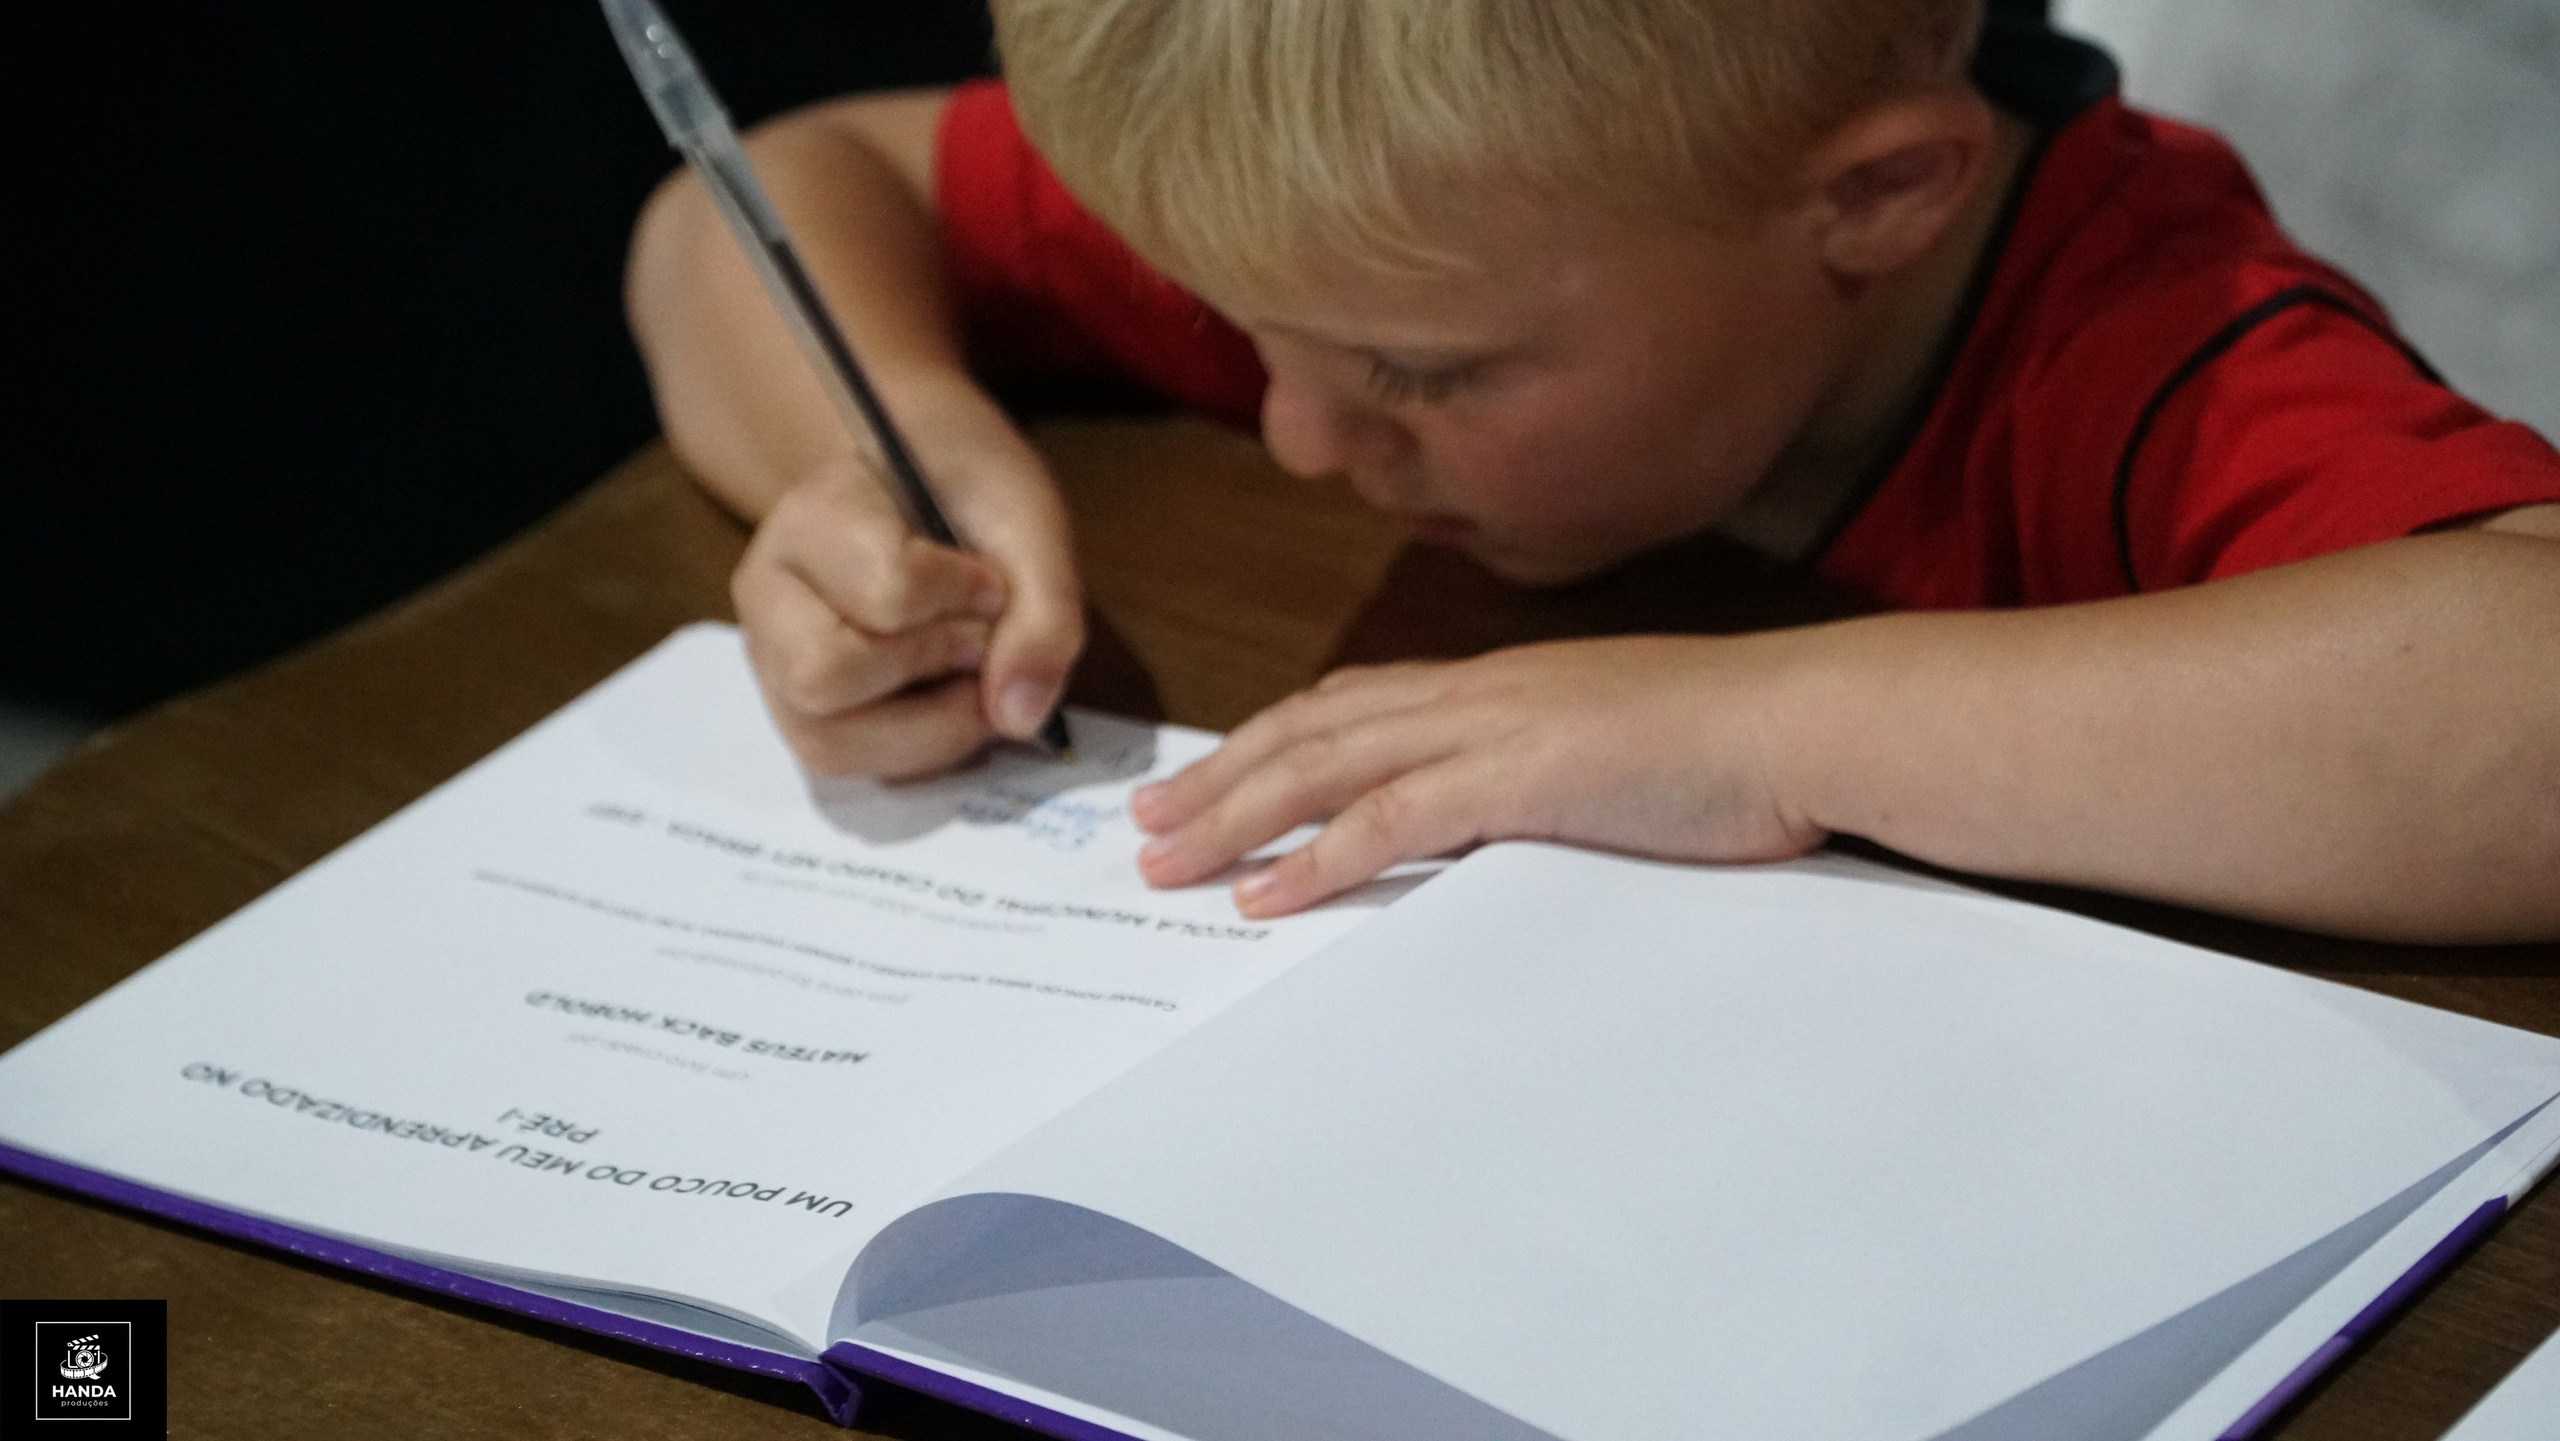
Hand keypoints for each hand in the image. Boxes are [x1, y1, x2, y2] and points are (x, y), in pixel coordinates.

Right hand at [732, 435, 1081, 779]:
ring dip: (927, 726)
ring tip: (965, 676)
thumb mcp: (1024, 516)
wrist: (913, 479)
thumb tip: (1016, 717)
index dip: (960, 598)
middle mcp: (766, 592)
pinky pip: (844, 766)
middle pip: (824, 677)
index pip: (885, 589)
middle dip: (928, 668)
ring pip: (826, 741)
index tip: (989, 581)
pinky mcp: (792, 712)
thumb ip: (1043, 608)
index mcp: (814, 516)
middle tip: (975, 637)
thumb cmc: (962, 490)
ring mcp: (769, 661)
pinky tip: (944, 702)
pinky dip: (916, 750)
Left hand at [1129, 635, 1828, 915]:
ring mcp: (1493, 728)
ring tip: (1166, 864)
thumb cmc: (1732, 744)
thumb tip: (1512, 810)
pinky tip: (1261, 894)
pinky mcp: (1520, 776)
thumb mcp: (1615, 752)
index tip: (1212, 779)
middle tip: (1146, 827)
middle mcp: (1476, 692)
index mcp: (1498, 684)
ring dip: (1235, 818)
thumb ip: (1547, 772)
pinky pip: (1390, 820)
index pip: (1355, 705)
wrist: (1805, 720)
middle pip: (1312, 730)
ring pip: (1326, 768)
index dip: (1272, 742)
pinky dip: (1315, 858)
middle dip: (1221, 779)